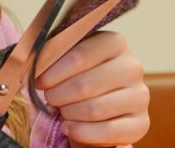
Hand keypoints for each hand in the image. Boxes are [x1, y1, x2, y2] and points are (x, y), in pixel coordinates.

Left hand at [35, 31, 149, 146]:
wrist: (98, 107)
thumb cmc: (79, 78)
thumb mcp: (68, 60)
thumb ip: (55, 54)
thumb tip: (33, 58)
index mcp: (115, 43)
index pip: (80, 55)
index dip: (53, 71)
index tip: (39, 81)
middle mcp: (132, 67)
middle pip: (85, 85)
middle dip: (59, 95)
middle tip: (50, 99)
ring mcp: (140, 96)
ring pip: (94, 109)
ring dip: (69, 114)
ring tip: (63, 112)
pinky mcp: (141, 123)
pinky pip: (108, 132)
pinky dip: (82, 132)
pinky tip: (70, 127)